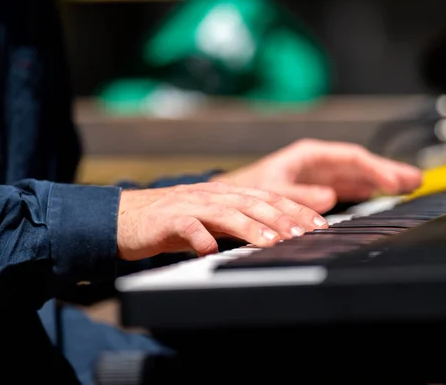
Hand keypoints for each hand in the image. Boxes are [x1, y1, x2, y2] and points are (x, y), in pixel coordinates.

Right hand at [116, 182, 327, 259]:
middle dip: (282, 217)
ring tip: (272, 242)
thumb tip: (275, 237)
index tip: (319, 225)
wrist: (126, 216)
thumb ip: (239, 225)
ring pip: (225, 212)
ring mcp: (189, 204)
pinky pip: (187, 227)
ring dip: (250, 227)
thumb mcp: (211, 220)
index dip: (295, 209)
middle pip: (253, 202)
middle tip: (306, 233)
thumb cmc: (172, 221)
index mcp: (225, 193)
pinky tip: (210, 251)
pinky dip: (200, 238)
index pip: (267, 198)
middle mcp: (212, 194)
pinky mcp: (167, 219)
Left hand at [211, 139, 422, 212]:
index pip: (350, 158)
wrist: (232, 197)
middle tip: (416, 179)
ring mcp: (320, 175)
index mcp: (309, 155)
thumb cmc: (248, 189)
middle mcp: (318, 163)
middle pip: (360, 163)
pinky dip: (367, 189)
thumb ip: (299, 195)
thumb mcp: (272, 190)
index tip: (394, 181)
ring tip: (410, 184)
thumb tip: (329, 197)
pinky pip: (349, 186)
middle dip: (387, 170)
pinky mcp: (318, 188)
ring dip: (382, 179)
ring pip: (357, 174)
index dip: (375, 168)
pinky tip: (382, 193)